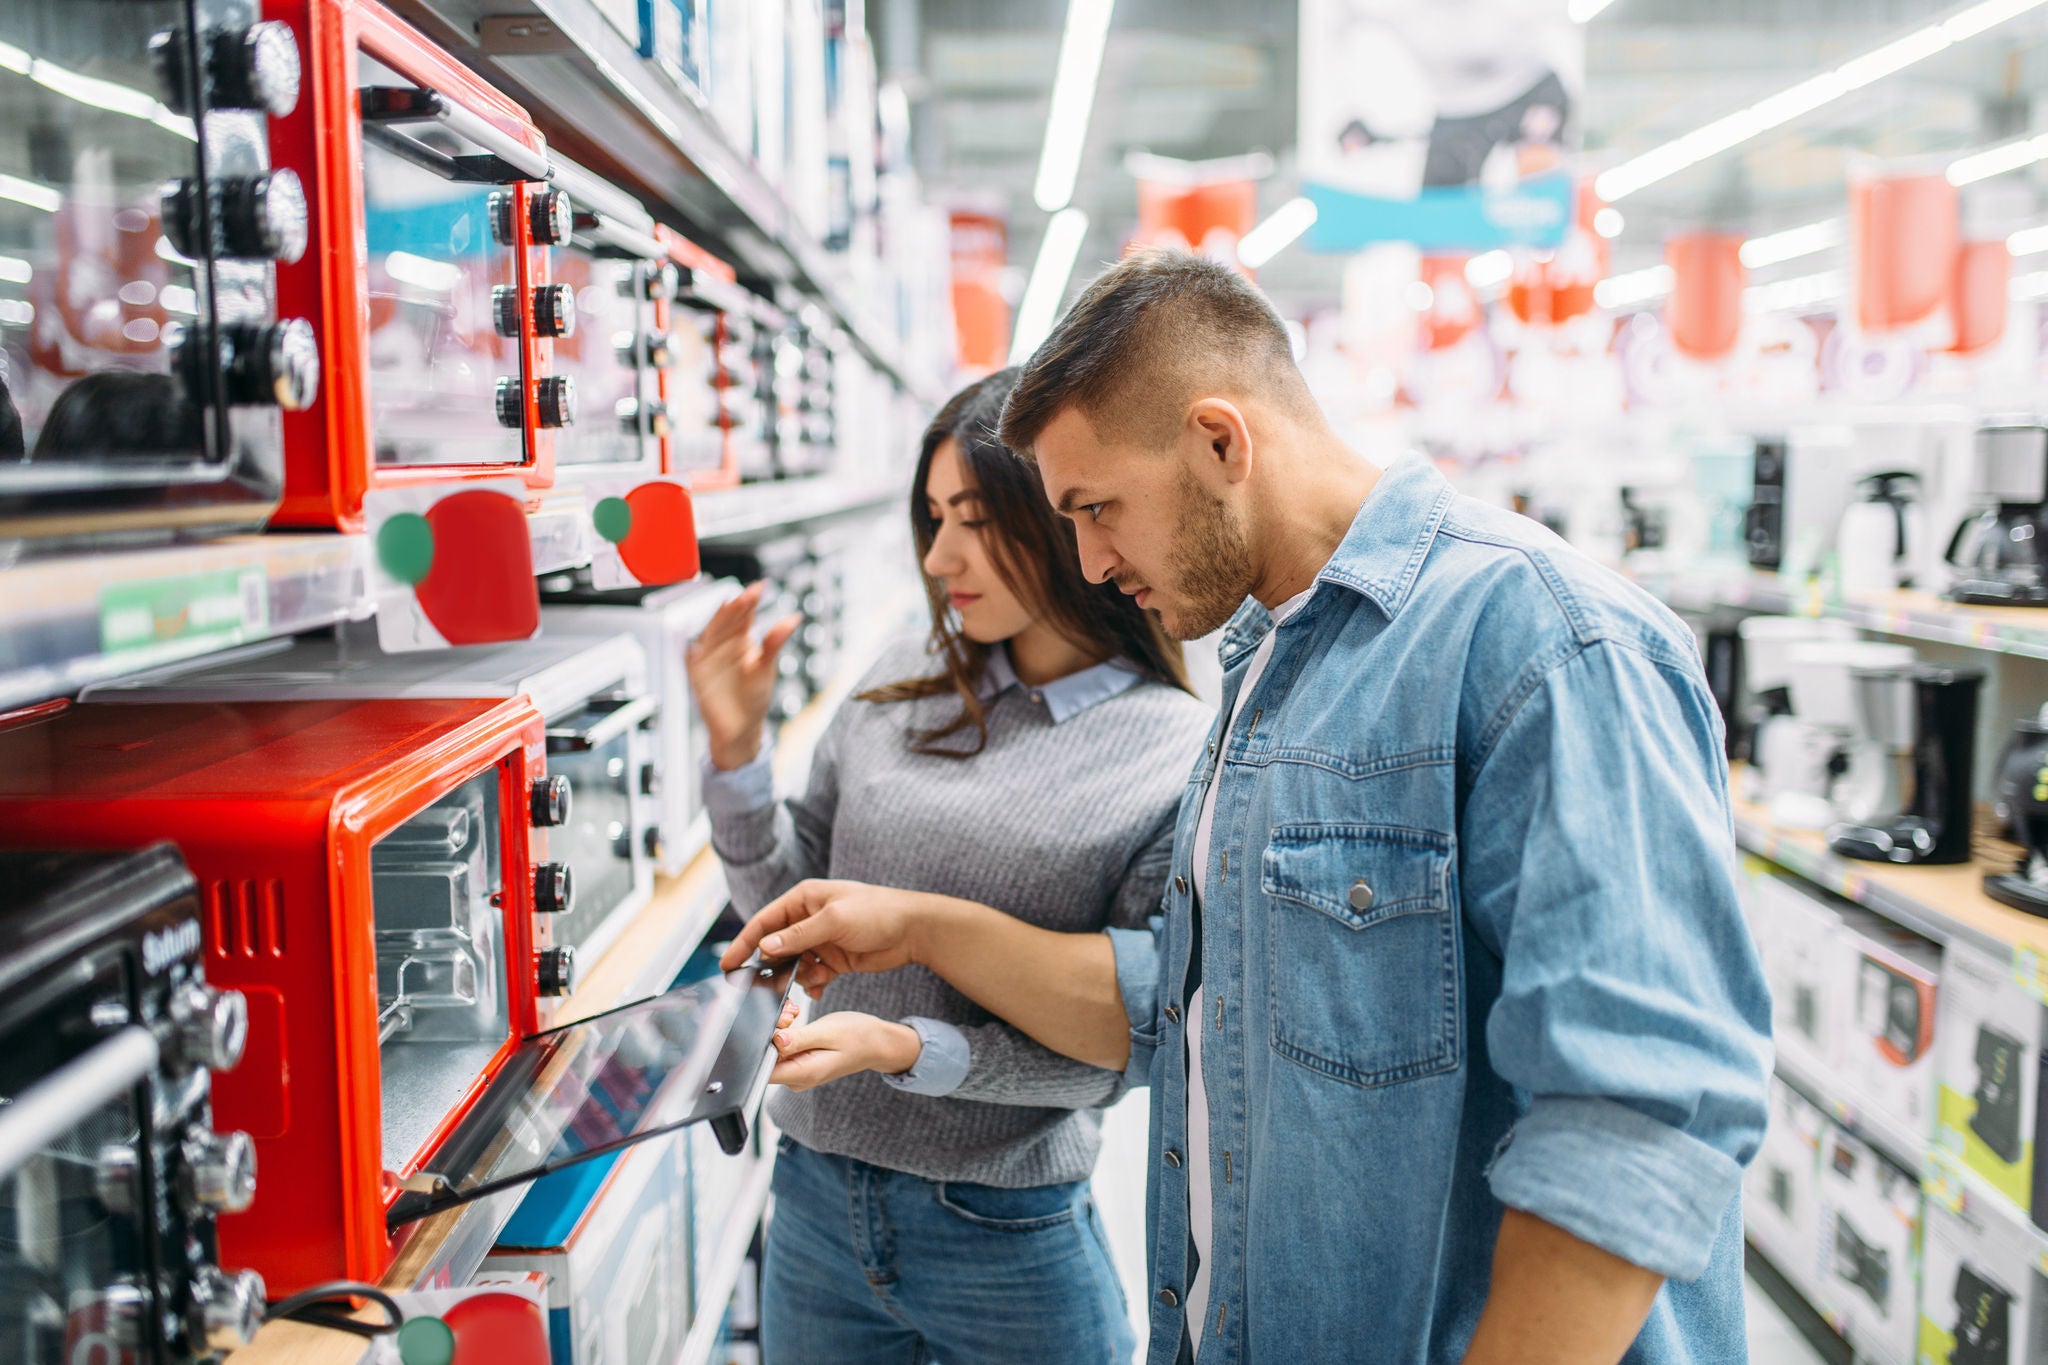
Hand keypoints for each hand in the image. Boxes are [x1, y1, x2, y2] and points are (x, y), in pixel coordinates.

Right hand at [684, 582, 800, 770]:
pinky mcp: (698, 675)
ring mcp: (709, 658)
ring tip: (728, 607)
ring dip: (718, 622)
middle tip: (747, 595)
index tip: (760, 588)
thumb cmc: (755, 697)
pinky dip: (693, 653)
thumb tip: (794, 618)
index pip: (744, 614)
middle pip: (726, 620)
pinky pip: (693, 661)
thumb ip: (775, 642)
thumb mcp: (767, 667)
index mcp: (741, 639)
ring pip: (711, 634)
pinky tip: (697, 646)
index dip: (750, 600)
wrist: (742, 727)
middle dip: (735, 607)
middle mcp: (724, 644)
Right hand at [720, 879, 935, 994]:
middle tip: (757, 988)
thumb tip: (765, 946)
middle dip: (768, 967)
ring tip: (800, 988)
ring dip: (792, 978)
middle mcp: (808, 919)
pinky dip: (811, 984)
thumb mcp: (834, 920)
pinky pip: (811, 976)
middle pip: (775, 946)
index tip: (728, 964)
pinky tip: (818, 989)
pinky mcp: (833, 959)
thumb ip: (799, 935)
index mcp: (803, 899)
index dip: (744, 942)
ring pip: (792, 965)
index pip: (764, 922)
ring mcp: (820, 941)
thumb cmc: (876, 912)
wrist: (913, 930)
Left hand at [769, 1002, 921, 1091]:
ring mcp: (798, 1073)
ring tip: (796, 1015)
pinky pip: (782, 1049)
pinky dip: (786, 1032)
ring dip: (780, 1029)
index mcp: (805, 1073)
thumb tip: (775, 1041)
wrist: (876, 1043)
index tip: (779, 1025)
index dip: (763, 1044)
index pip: (765, 1070)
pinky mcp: (799, 1063)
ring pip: (773, 1051)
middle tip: (791, 1015)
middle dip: (772, 1031)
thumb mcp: (829, 1032)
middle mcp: (798, 1078)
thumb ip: (800, 1038)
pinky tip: (796, 1020)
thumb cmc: (859, 1036)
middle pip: (767, 1058)